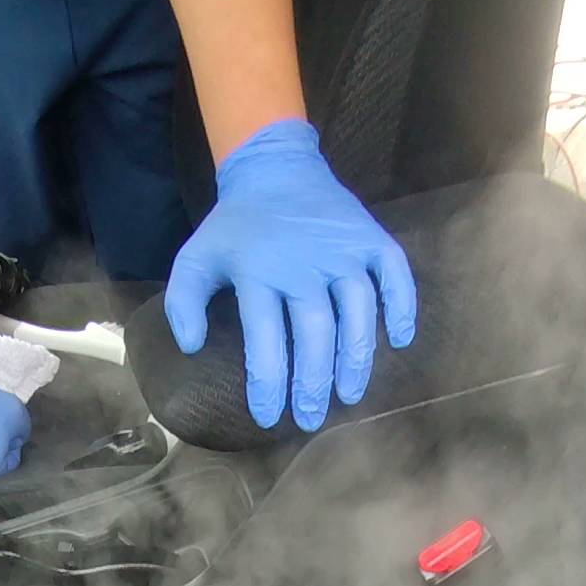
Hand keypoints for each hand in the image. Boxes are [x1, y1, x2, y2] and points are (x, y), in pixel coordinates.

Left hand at [164, 118, 416, 431]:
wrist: (275, 166)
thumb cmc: (236, 226)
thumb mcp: (196, 256)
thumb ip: (184, 302)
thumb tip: (190, 348)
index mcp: (258, 270)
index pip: (263, 336)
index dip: (267, 382)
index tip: (267, 418)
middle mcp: (303, 262)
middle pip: (315, 331)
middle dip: (312, 382)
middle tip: (310, 419)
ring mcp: (342, 249)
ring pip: (357, 309)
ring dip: (357, 357)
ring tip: (349, 395)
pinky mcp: (370, 238)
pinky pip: (394, 273)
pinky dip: (402, 305)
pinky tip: (401, 339)